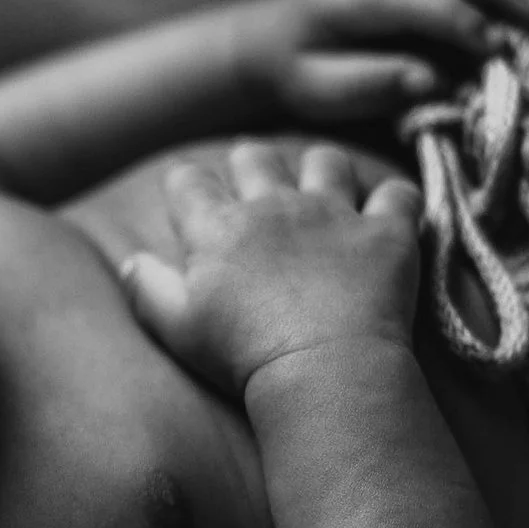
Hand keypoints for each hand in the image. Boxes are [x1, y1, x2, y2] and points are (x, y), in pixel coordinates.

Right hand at [119, 141, 423, 396]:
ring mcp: (334, 213)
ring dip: (324, 172)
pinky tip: (390, 216)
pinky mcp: (385, 232)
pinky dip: (395, 201)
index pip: (187, 178)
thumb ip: (147, 290)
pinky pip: (398, 193)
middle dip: (253, 164)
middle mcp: (274, 205)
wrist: (323, 372)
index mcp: (218, 227)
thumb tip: (130, 263)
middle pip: (256, 154)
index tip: (191, 205)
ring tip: (326, 197)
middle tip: (259, 195)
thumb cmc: (243, 358)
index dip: (186, 187)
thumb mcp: (176, 330)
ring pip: (327, 159)